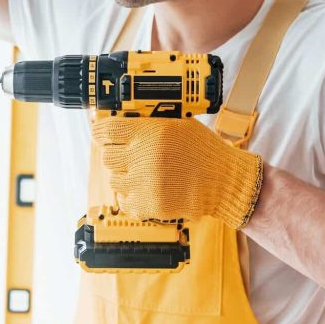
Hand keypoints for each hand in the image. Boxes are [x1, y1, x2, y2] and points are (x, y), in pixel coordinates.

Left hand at [91, 116, 263, 229]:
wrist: (225, 181)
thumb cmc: (204, 150)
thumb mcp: (179, 124)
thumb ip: (149, 122)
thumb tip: (120, 119)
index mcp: (151, 133)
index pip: (108, 130)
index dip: (100, 131)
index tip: (99, 133)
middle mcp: (143, 157)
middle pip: (108, 155)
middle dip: (118, 154)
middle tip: (132, 155)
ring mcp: (144, 183)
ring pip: (114, 179)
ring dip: (125, 175)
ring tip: (145, 174)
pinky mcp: (148, 205)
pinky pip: (125, 201)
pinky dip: (133, 196)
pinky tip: (149, 189)